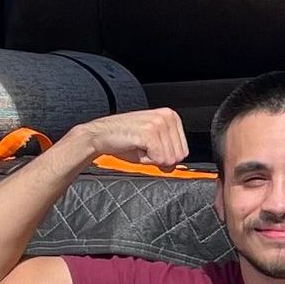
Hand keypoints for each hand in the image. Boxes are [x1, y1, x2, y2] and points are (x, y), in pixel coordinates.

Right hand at [70, 108, 188, 168]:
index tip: (150, 147)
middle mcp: (167, 116)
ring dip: (151, 159)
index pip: (184, 152)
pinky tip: (135, 147)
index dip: (165, 156)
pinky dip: (145, 160)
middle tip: (143, 147)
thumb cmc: (124, 139)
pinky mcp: (150, 133)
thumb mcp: (154, 144)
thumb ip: (169, 152)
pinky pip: (158, 160)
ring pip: (168, 160)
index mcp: (171, 116)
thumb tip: (177, 167)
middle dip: (159, 158)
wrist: (100, 135)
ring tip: (138, 146)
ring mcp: (159, 123)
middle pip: (178, 157)